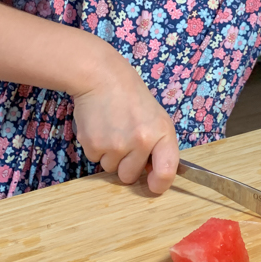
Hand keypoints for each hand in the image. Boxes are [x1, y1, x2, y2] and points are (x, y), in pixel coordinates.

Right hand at [72, 44, 178, 193]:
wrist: (101, 77)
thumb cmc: (131, 97)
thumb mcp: (156, 117)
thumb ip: (158, 145)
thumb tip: (151, 174)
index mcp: (162, 133)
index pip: (166, 172)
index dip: (159, 184)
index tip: (153, 185)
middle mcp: (141, 142)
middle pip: (130, 176)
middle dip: (126, 164)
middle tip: (125, 139)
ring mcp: (116, 145)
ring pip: (111, 169)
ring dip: (110, 155)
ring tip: (112, 129)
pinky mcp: (93, 144)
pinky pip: (95, 159)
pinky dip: (96, 147)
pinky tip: (100, 127)